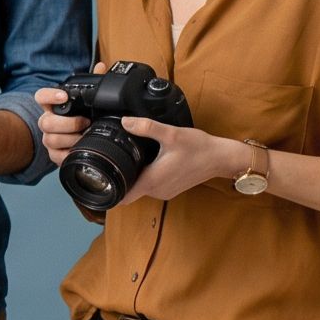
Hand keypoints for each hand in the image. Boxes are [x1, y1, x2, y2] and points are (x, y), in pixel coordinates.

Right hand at [34, 63, 107, 167]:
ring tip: (85, 137)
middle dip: (68, 123)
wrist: (83, 140)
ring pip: (50, 139)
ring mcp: (49, 139)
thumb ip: (94, 82)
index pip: (41, 97)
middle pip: (45, 122)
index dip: (49, 96)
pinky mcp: (54, 154)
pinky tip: (80, 148)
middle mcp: (47, 122)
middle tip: (85, 122)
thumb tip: (102, 67)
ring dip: (71, 138)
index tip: (64, 96)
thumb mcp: (89, 101)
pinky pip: (56, 156)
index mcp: (53, 106)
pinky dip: (70, 153)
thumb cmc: (84, 117)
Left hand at [115, 119, 240, 205]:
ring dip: (134, 175)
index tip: (97, 178)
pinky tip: (147, 160)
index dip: (108, 191)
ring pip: (140, 187)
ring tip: (128, 157)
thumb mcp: (171, 134)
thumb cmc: (199, 147)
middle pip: (129, 190)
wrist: (221, 157)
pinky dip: (146, 175)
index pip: (122, 197)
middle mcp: (157, 190)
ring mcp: (164, 191)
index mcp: (152, 181)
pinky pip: (151, 184)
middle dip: (119, 178)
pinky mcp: (171, 188)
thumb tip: (125, 121)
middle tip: (110, 159)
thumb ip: (147, 127)